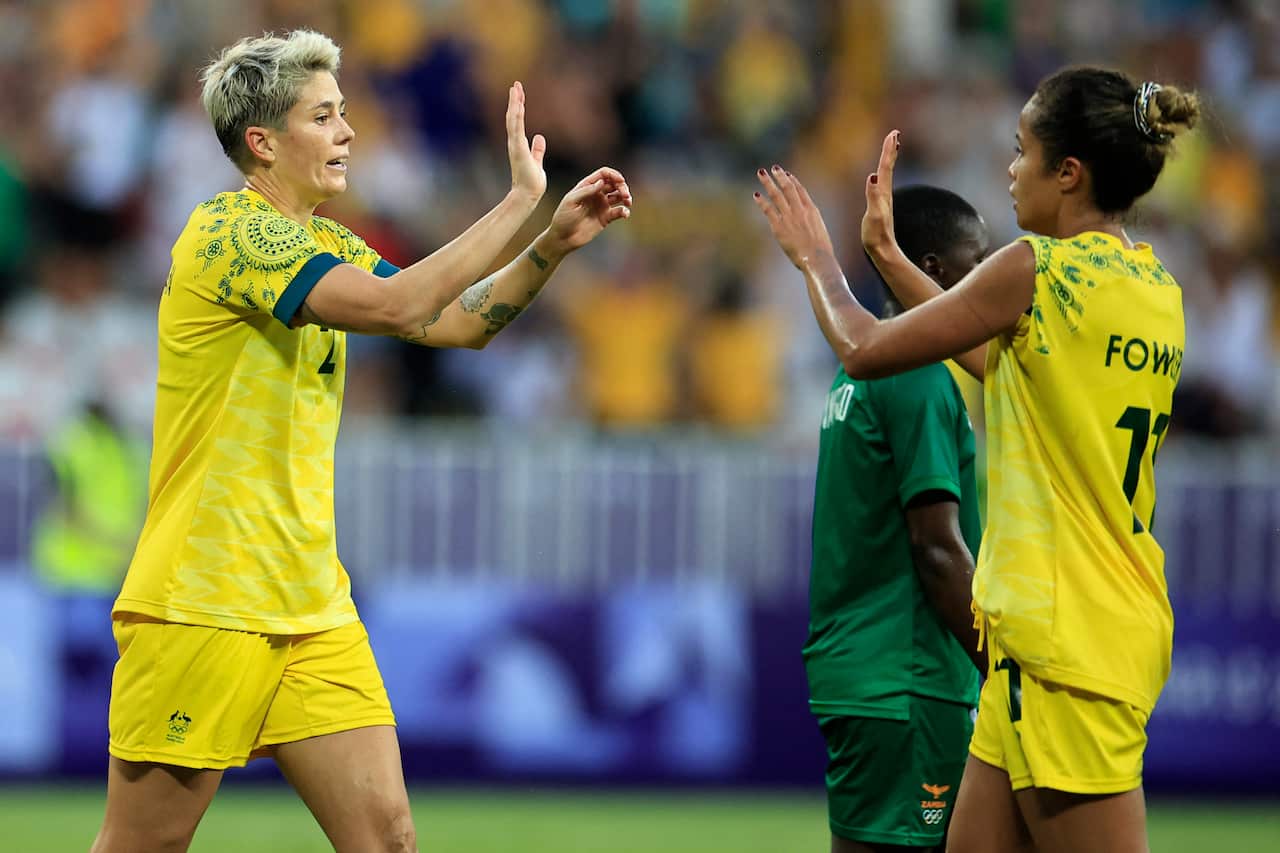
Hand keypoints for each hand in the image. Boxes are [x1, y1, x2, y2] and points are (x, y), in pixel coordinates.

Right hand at [507, 81, 546, 202]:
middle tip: (516, 84)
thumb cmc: (531, 182)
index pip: (518, 122)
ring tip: (516, 89)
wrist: (527, 196)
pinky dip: (516, 116)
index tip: (519, 93)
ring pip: (513, 120)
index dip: (518, 107)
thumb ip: (537, 150)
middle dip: (515, 100)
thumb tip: (539, 137)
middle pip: (513, 117)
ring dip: (514, 104)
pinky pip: (516, 129)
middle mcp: (514, 143)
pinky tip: (518, 105)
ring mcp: (515, 146)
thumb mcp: (536, 161)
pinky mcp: (518, 150)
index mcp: (519, 145)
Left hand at [544, 167, 632, 253]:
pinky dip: (624, 211)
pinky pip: (619, 211)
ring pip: (619, 196)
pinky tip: (625, 214)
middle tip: (625, 195)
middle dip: (622, 186)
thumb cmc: (563, 218)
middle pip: (614, 183)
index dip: (614, 175)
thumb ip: (586, 191)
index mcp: (587, 186)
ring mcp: (602, 205)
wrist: (563, 238)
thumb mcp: (571, 201)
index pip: (604, 174)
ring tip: (628, 202)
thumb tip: (602, 182)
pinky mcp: (606, 218)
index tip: (620, 181)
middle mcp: (596, 193)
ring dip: (626, 196)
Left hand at [753, 165, 835, 269]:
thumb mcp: (820, 232)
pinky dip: (762, 201)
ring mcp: (789, 217)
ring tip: (761, 173)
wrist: (818, 259)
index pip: (801, 191)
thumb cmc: (821, 252)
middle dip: (780, 176)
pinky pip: (768, 210)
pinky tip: (756, 194)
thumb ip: (812, 224)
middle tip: (774, 168)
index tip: (787, 175)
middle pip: (788, 188)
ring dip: (768, 182)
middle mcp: (800, 210)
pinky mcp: (779, 227)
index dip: (793, 181)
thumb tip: (807, 227)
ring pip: (776, 194)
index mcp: (812, 210)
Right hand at [861, 130, 899, 256]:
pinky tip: (879, 177)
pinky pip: (881, 184)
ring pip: (886, 175)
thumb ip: (873, 196)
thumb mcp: (874, 215)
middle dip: (890, 150)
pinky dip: (882, 174)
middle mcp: (885, 194)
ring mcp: (883, 200)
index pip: (885, 167)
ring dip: (888, 160)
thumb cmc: (877, 236)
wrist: (884, 252)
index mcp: (882, 193)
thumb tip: (872, 176)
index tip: (893, 133)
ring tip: (890, 149)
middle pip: (888, 167)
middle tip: (894, 134)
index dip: (888, 150)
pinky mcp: (880, 207)